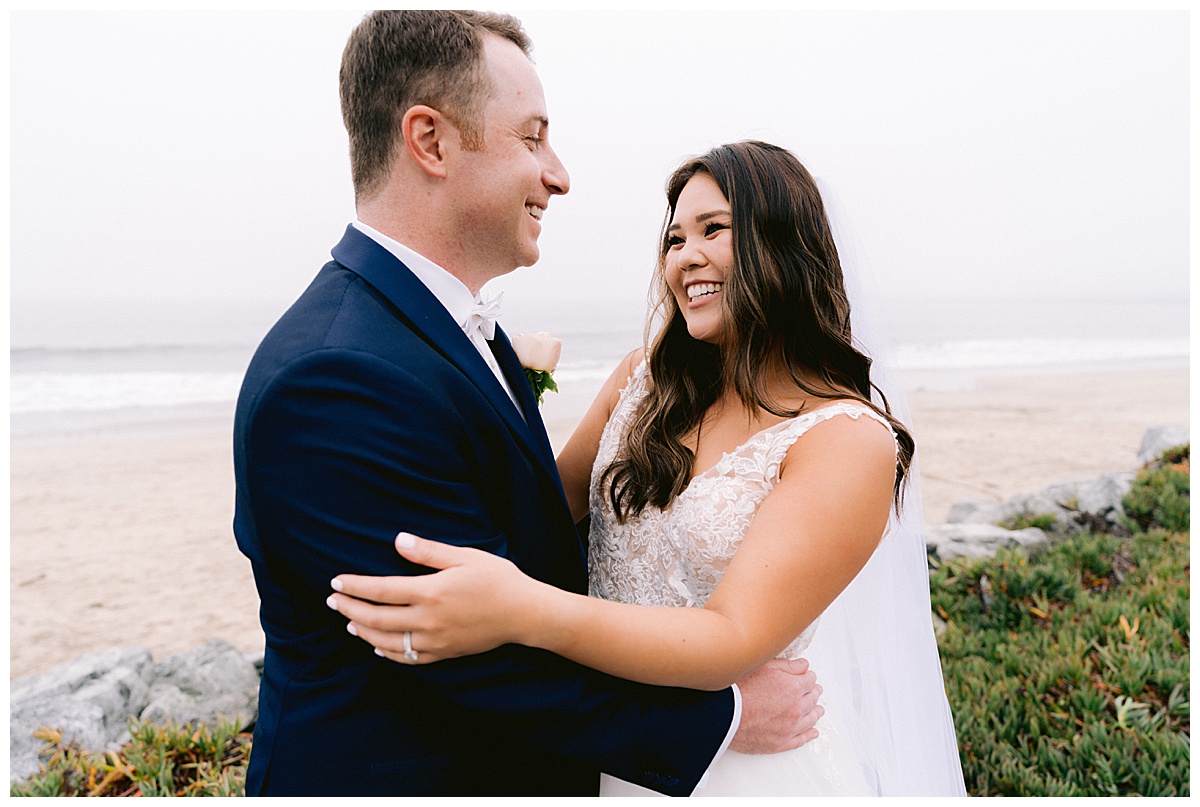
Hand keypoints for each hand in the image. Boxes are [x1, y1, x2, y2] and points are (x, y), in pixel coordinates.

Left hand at [326, 533, 534, 663]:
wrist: (524, 614)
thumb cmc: (497, 579)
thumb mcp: (465, 556)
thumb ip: (428, 551)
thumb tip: (397, 541)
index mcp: (431, 592)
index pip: (381, 590)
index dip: (355, 587)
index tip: (335, 582)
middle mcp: (428, 620)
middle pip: (376, 618)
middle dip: (349, 609)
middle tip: (332, 601)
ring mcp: (435, 641)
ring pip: (387, 641)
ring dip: (363, 631)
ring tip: (348, 621)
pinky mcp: (443, 654)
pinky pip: (407, 658)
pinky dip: (387, 653)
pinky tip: (377, 646)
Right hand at [730, 658, 822, 753]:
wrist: (724, 714)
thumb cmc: (739, 690)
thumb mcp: (763, 667)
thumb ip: (787, 665)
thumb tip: (803, 665)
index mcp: (793, 687)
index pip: (810, 679)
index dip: (808, 676)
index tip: (807, 676)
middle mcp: (796, 708)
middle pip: (812, 699)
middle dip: (813, 692)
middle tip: (814, 690)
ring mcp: (790, 727)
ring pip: (810, 719)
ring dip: (815, 712)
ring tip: (818, 709)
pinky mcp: (781, 743)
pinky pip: (802, 739)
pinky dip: (809, 735)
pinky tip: (812, 732)